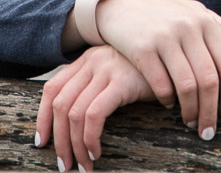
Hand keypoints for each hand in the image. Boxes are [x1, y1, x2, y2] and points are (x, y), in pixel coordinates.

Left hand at [36, 45, 154, 172]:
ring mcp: (106, 69)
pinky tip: (96, 152)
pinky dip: (90, 137)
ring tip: (83, 165)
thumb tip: (75, 123)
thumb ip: (98, 87)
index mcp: (87, 60)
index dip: (42, 118)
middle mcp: (92, 61)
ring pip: (74, 112)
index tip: (41, 143)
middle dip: (58, 139)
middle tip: (64, 164)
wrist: (179, 58)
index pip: (52, 88)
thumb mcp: (118, 75)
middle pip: (60, 103)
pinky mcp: (122, 81)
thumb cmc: (150, 73)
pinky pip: (94, 114)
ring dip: (75, 145)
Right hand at [93, 0, 220, 139]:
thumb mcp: (196, 14)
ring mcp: (164, 37)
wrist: (122, 6)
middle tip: (208, 131)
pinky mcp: (141, 48)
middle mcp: (188, 28)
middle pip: (209, 81)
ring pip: (187, 86)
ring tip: (191, 123)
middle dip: (211, 112)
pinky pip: (161, 84)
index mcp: (206, 21)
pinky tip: (169, 104)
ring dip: (191, 111)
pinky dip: (167, 100)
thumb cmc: (165, 14)